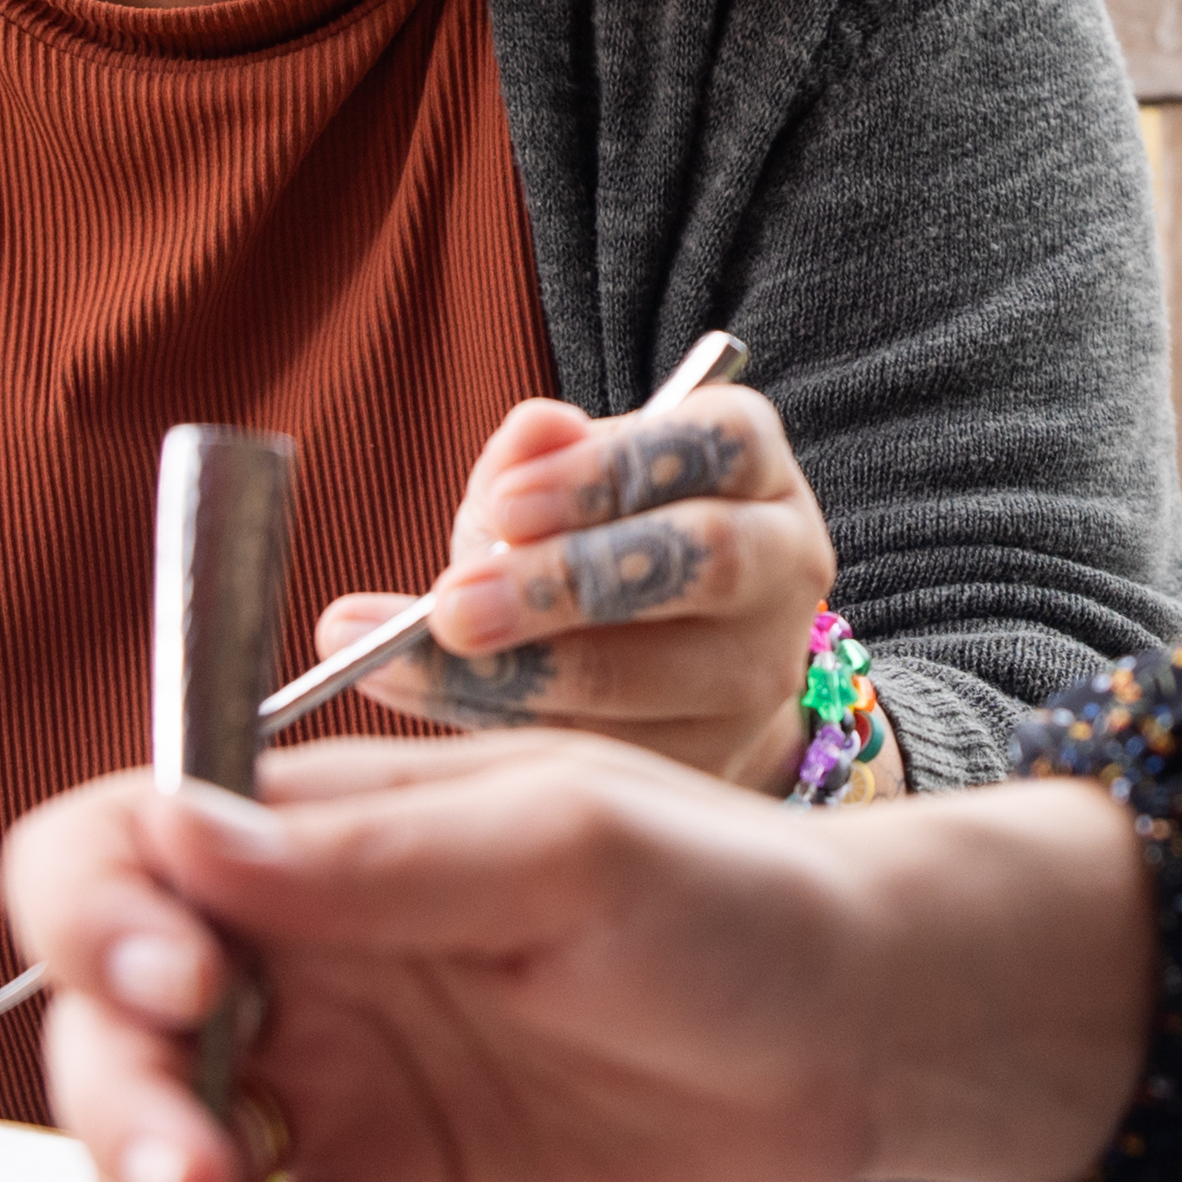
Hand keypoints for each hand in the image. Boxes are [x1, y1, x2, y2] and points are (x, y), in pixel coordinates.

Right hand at [2, 735, 1157, 1181]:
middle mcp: (293, 964)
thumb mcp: (570, 848)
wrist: (855, 1033)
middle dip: (128, 1118)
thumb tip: (183, 832)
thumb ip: (380, 861)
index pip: (114, 856)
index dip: (95, 922)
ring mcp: (336, 1091)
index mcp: (309, 840)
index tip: (169, 986)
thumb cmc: (730, 892)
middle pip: (111, 1040)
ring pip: (175, 1173)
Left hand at [311, 377, 837, 788]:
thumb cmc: (598, 542)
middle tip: (450, 603)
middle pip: (703, 559)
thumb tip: (535, 427)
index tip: (502, 504)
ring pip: (650, 674)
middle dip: (565, 582)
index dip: (608, 473)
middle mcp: (785, 560)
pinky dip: (495, 724)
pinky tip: (412, 696)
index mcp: (755, 466)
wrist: (672, 669)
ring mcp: (764, 667)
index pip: (716, 444)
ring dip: (516, 670)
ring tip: (397, 659)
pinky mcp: (719, 754)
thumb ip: (538, 457)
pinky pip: (604, 750)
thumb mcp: (563, 486)